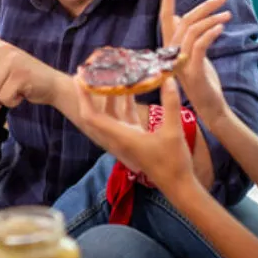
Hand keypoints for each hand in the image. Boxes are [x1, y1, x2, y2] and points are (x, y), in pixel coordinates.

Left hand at [75, 76, 195, 197]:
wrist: (178, 186)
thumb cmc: (173, 162)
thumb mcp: (172, 131)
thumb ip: (170, 104)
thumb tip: (168, 78)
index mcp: (121, 137)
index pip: (92, 116)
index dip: (83, 97)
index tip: (79, 78)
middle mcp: (119, 137)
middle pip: (97, 113)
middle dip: (91, 92)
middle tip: (91, 71)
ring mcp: (126, 138)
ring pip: (111, 114)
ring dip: (110, 96)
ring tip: (111, 74)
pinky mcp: (134, 139)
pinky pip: (123, 117)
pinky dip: (124, 103)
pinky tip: (132, 89)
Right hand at [160, 0, 230, 129]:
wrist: (210, 107)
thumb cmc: (203, 80)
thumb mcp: (192, 55)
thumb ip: (185, 36)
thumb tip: (179, 16)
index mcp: (171, 48)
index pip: (166, 18)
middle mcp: (171, 54)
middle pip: (184, 21)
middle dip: (204, 6)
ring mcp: (180, 63)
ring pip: (192, 31)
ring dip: (212, 19)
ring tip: (228, 14)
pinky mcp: (192, 72)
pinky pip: (199, 46)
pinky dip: (210, 34)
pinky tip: (221, 28)